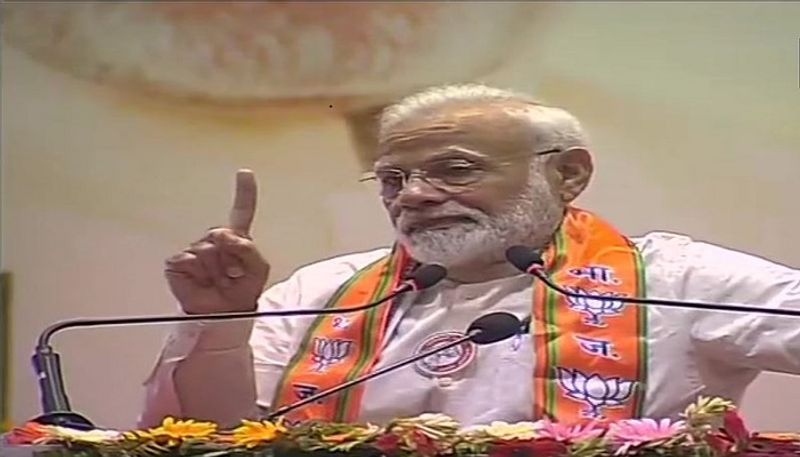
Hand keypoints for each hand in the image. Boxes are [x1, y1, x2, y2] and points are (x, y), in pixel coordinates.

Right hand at [164, 170, 269, 313]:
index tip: (245, 173)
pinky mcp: (177, 262)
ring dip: (217, 269)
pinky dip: (199, 273)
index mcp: (236, 241)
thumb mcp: (258, 271)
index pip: (241, 213)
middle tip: (232, 275)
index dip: (244, 193)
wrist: (225, 315)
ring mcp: (194, 251)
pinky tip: (203, 282)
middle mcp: (213, 241)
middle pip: (222, 233)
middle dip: (231, 256)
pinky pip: (189, 259)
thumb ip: (248, 249)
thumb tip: (224, 235)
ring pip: (207, 249)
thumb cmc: (241, 292)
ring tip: (218, 281)